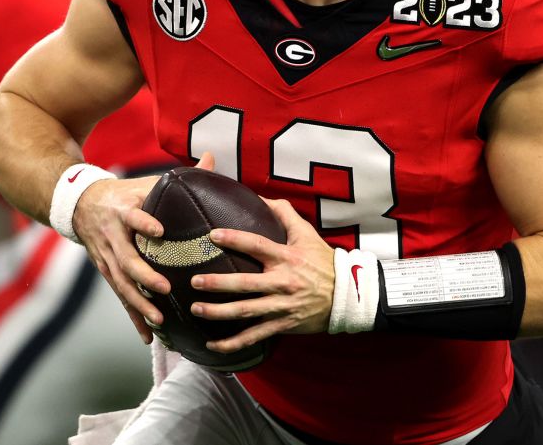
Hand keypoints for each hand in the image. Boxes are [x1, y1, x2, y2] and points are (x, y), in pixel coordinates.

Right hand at [72, 156, 218, 343]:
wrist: (81, 204)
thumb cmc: (126, 193)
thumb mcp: (147, 181)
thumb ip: (181, 176)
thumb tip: (212, 158)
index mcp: (124, 210)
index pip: (134, 216)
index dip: (144, 223)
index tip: (159, 230)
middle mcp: (113, 236)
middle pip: (126, 259)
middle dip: (144, 276)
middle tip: (163, 288)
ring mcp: (107, 258)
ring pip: (122, 284)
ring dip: (139, 304)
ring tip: (159, 320)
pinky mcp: (107, 272)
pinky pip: (121, 297)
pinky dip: (134, 317)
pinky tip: (148, 337)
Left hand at [189, 197, 334, 353]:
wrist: (347, 295)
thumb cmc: (323, 261)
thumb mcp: (306, 234)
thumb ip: (284, 213)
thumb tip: (261, 197)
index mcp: (286, 257)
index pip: (258, 245)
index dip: (235, 239)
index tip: (212, 235)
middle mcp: (282, 282)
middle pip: (245, 284)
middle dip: (218, 283)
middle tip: (195, 281)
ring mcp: (281, 306)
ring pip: (246, 311)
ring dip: (219, 313)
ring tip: (196, 309)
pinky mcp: (282, 325)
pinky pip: (254, 336)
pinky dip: (233, 343)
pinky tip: (212, 345)